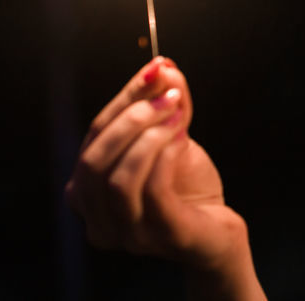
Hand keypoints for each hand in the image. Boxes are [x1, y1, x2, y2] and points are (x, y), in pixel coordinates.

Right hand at [65, 58, 246, 271]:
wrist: (217, 230)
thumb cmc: (186, 187)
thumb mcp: (171, 139)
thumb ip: (165, 107)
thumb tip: (164, 67)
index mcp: (87, 192)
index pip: (93, 137)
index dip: (124, 98)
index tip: (155, 68)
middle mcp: (96, 218)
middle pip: (93, 159)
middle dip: (132, 117)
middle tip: (169, 93)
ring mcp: (125, 234)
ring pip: (117, 179)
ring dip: (149, 136)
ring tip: (179, 114)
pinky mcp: (159, 236)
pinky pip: (152, 191)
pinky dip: (165, 156)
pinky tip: (183, 138)